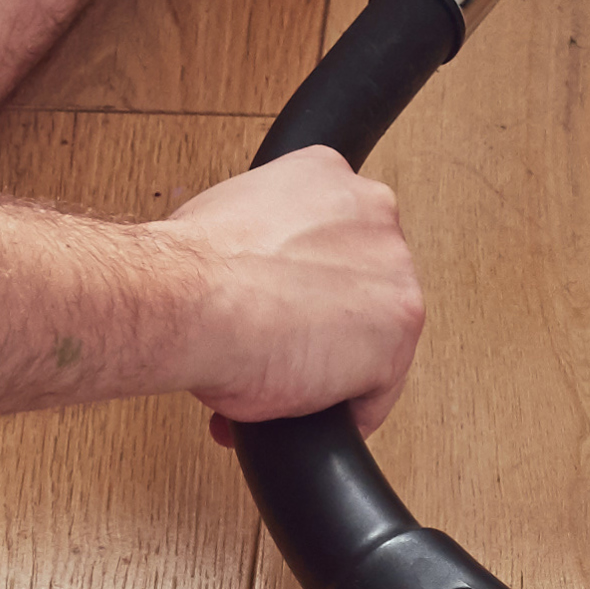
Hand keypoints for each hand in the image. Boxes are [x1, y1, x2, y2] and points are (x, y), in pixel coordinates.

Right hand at [156, 148, 424, 424]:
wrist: (190, 301)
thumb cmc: (191, 270)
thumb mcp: (221, 220)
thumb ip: (259, 238)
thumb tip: (246, 274)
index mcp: (325, 175)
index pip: (338, 234)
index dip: (309, 281)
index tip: (283, 306)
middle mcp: (370, 211)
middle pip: (364, 281)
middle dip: (324, 321)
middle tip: (279, 350)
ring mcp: (393, 268)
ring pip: (376, 333)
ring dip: (335, 366)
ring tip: (284, 385)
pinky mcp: (399, 327)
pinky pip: (380, 385)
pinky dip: (344, 409)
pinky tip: (305, 413)